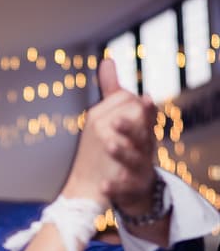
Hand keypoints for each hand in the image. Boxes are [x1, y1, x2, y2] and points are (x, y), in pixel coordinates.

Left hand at [64, 59, 156, 205]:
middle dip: (131, 129)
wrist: (135, 190)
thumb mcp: (124, 120)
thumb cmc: (129, 147)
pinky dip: (115, 187)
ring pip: (134, 161)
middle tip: (115, 121)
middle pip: (142, 137)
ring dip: (122, 152)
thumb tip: (107, 60)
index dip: (146, 109)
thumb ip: (115, 93)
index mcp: (143, 131)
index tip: (144, 97)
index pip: (146, 118)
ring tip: (109, 145)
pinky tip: (104, 185)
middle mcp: (145, 149)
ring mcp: (140, 171)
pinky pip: (123, 189)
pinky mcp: (131, 191)